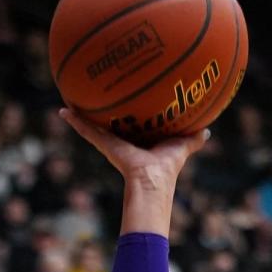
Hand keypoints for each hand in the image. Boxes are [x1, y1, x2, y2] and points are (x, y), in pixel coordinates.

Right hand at [59, 107, 207, 185]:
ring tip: (71, 97)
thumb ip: (193, 140)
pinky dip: (76, 122)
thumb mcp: (182, 146)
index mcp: (141, 142)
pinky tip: (64, 110)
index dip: (131, 113)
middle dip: (103, 111)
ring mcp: (112, 143)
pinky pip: (88, 131)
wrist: (152, 180)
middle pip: (112, 123)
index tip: (127, 100)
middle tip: (95, 92)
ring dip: (83, 115)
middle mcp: (124, 142)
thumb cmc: (167, 167)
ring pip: (95, 126)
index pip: (134, 125)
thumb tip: (207, 131)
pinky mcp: (105, 144)